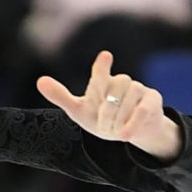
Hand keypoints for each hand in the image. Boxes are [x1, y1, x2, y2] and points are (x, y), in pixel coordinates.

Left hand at [36, 50, 180, 161]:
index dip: (102, 66)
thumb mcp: (80, 111)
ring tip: (114, 132)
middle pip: (115, 88)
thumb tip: (39, 81)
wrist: (129, 133)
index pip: (101, 73)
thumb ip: (61, 96)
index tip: (105, 57)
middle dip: (107, 111)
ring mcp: (139, 89)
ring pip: (130, 95)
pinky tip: (124, 135)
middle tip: (102, 128)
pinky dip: (133, 122)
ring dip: (119, 117)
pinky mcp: (152, 100)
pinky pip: (143, 109)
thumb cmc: (103, 118)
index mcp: (103, 82)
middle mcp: (121, 82)